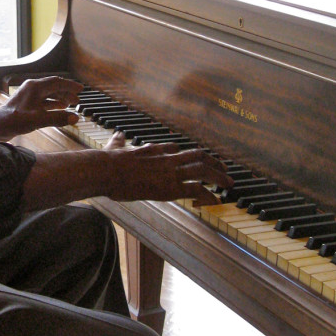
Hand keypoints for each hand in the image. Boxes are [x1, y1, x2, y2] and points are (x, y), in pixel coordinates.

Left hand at [0, 76, 81, 140]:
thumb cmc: (14, 120)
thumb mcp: (39, 120)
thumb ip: (58, 118)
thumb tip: (75, 118)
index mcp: (35, 87)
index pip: (57, 82)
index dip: (70, 86)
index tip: (81, 89)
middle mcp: (32, 88)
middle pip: (54, 87)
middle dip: (66, 92)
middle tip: (77, 100)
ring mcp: (28, 96)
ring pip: (48, 94)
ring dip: (60, 98)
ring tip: (70, 104)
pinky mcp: (26, 104)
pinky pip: (43, 101)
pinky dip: (52, 104)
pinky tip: (58, 109)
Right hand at [104, 133, 232, 206]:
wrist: (107, 170)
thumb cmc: (107, 161)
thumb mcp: (114, 146)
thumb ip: (118, 141)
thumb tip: (117, 135)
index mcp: (155, 149)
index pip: (177, 149)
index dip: (188, 156)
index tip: (195, 162)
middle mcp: (167, 158)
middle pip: (198, 156)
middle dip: (213, 162)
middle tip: (224, 169)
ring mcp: (170, 172)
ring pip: (203, 171)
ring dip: (218, 177)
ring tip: (229, 184)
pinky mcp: (170, 188)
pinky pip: (196, 190)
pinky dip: (208, 195)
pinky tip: (214, 200)